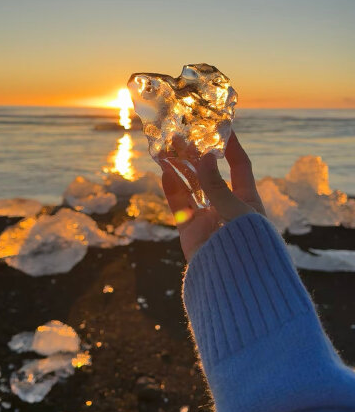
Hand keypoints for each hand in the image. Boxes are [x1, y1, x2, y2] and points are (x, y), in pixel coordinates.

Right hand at [161, 131, 265, 261]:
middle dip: (197, 155)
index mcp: (247, 199)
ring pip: (191, 186)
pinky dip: (171, 188)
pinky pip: (179, 205)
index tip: (220, 126)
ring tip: (167, 149)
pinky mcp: (191, 230)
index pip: (240, 165)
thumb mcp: (237, 211)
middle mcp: (227, 205)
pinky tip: (164, 171)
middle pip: (210, 173)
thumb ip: (218, 186)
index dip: (231, 146)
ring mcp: (208, 217)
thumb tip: (204, 157)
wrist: (235, 285)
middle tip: (182, 135)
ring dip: (180, 168)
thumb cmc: (249, 245)